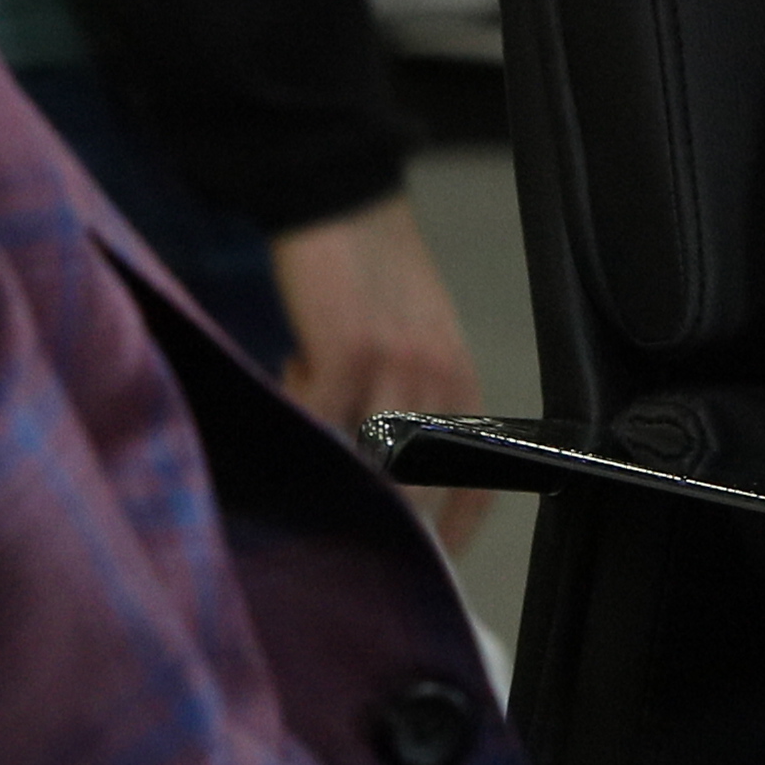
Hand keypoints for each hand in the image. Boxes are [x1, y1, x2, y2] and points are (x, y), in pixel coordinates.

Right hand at [271, 189, 495, 554]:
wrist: (346, 200)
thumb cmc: (375, 277)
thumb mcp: (416, 342)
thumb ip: (409, 404)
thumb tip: (381, 474)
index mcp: (463, 385)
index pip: (473, 484)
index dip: (452, 531)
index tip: (427, 563)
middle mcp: (440, 385)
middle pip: (413, 492)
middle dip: (374, 511)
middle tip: (330, 511)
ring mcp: (396, 371)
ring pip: (363, 464)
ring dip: (326, 456)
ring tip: (306, 410)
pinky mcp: (346, 354)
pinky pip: (315, 419)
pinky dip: (295, 409)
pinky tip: (290, 368)